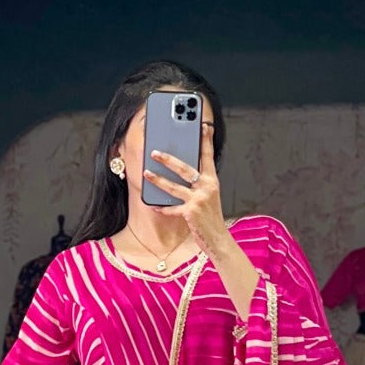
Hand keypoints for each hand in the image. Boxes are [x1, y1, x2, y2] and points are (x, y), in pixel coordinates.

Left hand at [143, 123, 229, 257]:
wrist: (218, 239)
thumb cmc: (210, 216)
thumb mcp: (209, 196)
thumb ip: (199, 182)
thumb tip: (181, 170)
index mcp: (212, 180)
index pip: (207, 156)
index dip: (205, 140)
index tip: (203, 125)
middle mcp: (207, 187)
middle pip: (185, 168)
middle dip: (168, 159)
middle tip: (155, 152)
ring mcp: (198, 199)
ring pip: (174, 186)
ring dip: (158, 179)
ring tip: (146, 173)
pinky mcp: (191, 212)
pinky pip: (172, 208)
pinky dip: (162, 208)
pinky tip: (153, 205)